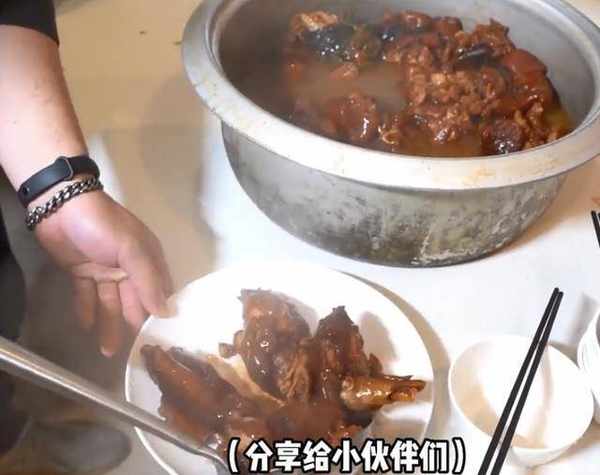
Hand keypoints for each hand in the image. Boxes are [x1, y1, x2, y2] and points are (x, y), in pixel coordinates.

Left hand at [34, 189, 172, 356]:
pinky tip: (87, 327)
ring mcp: (104, 270)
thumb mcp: (132, 251)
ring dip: (109, 325)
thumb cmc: (104, 227)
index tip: (164, 341)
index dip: (161, 315)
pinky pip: (87, 296)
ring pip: (110, 303)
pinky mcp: (81, 272)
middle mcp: (129, 268)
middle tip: (135, 355)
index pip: (159, 292)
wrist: (61, 205)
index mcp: (147, 260)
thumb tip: (166, 312)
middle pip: (134, 302)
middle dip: (134, 326)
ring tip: (107, 352)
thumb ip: (148, 282)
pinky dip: (87, 310)